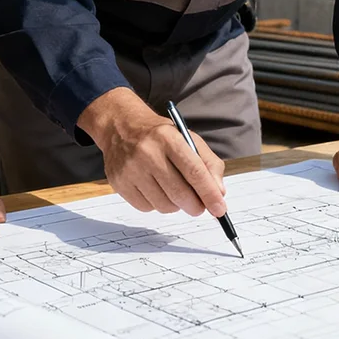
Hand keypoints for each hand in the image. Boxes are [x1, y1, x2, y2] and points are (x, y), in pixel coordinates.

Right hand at [78, 88, 226, 217]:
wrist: (120, 128)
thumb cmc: (160, 135)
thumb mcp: (188, 138)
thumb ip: (208, 163)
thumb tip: (218, 192)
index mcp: (169, 138)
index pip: (194, 172)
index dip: (209, 194)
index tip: (220, 209)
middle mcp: (148, 153)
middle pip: (180, 193)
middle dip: (196, 206)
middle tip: (200, 207)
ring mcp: (131, 169)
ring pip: (164, 205)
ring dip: (177, 205)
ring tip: (175, 191)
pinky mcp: (119, 184)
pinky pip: (147, 208)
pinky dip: (158, 205)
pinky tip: (156, 190)